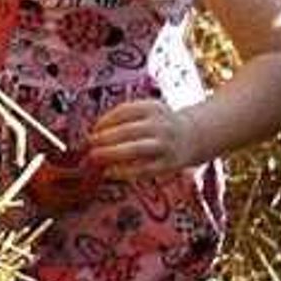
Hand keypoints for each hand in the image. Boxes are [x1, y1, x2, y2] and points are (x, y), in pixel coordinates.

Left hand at [84, 99, 202, 180]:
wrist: (192, 136)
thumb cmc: (158, 124)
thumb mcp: (147, 111)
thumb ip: (125, 117)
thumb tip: (94, 131)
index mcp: (153, 108)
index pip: (125, 111)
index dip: (105, 121)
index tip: (93, 129)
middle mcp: (161, 125)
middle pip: (128, 131)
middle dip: (104, 138)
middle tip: (88, 144)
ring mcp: (165, 145)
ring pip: (135, 150)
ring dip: (111, 154)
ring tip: (94, 157)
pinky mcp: (167, 164)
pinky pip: (143, 169)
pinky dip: (124, 172)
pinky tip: (109, 172)